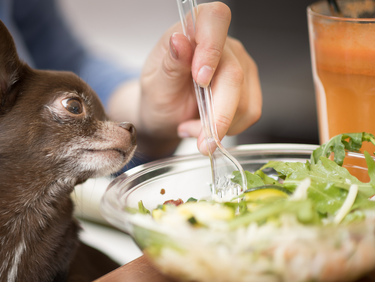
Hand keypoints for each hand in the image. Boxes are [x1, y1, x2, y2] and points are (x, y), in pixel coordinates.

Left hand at [137, 2, 261, 155]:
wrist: (165, 117)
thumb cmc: (158, 96)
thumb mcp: (154, 84)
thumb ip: (169, 64)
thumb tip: (179, 41)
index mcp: (192, 32)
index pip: (214, 19)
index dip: (211, 48)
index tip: (200, 80)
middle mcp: (221, 44)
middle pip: (234, 74)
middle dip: (217, 115)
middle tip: (200, 139)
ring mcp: (239, 64)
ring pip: (245, 100)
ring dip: (219, 125)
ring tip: (193, 129)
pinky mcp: (249, 86)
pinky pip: (251, 112)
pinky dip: (229, 128)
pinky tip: (207, 127)